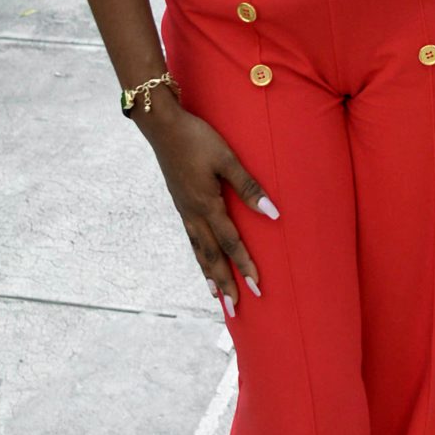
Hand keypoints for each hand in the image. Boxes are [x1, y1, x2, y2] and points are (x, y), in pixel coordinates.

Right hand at [139, 96, 277, 313]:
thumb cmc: (196, 138)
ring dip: (209, 274)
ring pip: (198, 251)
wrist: (161, 126)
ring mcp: (184, 210)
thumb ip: (248, 186)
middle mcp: (193, 214)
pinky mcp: (180, 203)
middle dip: (225, 282)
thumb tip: (273, 213)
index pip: (230, 243)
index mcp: (206, 205)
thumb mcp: (226, 158)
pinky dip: (198, 256)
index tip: (258, 287)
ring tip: (216, 296)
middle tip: (236, 308)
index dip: (244, 265)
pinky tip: (202, 259)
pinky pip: (191, 238)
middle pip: (211, 256)